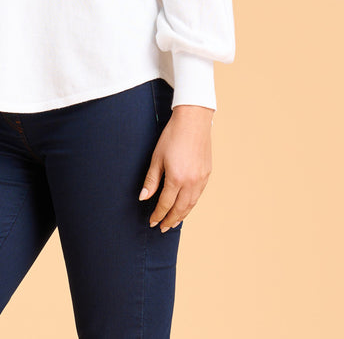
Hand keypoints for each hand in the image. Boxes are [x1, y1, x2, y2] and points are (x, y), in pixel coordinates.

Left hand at [138, 104, 213, 230]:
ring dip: (181, 215)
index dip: (158, 215)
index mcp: (176, 178)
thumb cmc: (172, 136)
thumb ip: (152, 179)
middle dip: (170, 220)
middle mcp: (191, 182)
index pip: (165, 204)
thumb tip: (143, 197)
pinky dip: (191, 204)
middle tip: (162, 228)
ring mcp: (201, 179)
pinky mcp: (207, 174)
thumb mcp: (157, 157)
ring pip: (191, 204)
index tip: (152, 222)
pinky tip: (185, 206)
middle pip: (180, 208)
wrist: (193, 121)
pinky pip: (198, 195)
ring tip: (173, 222)